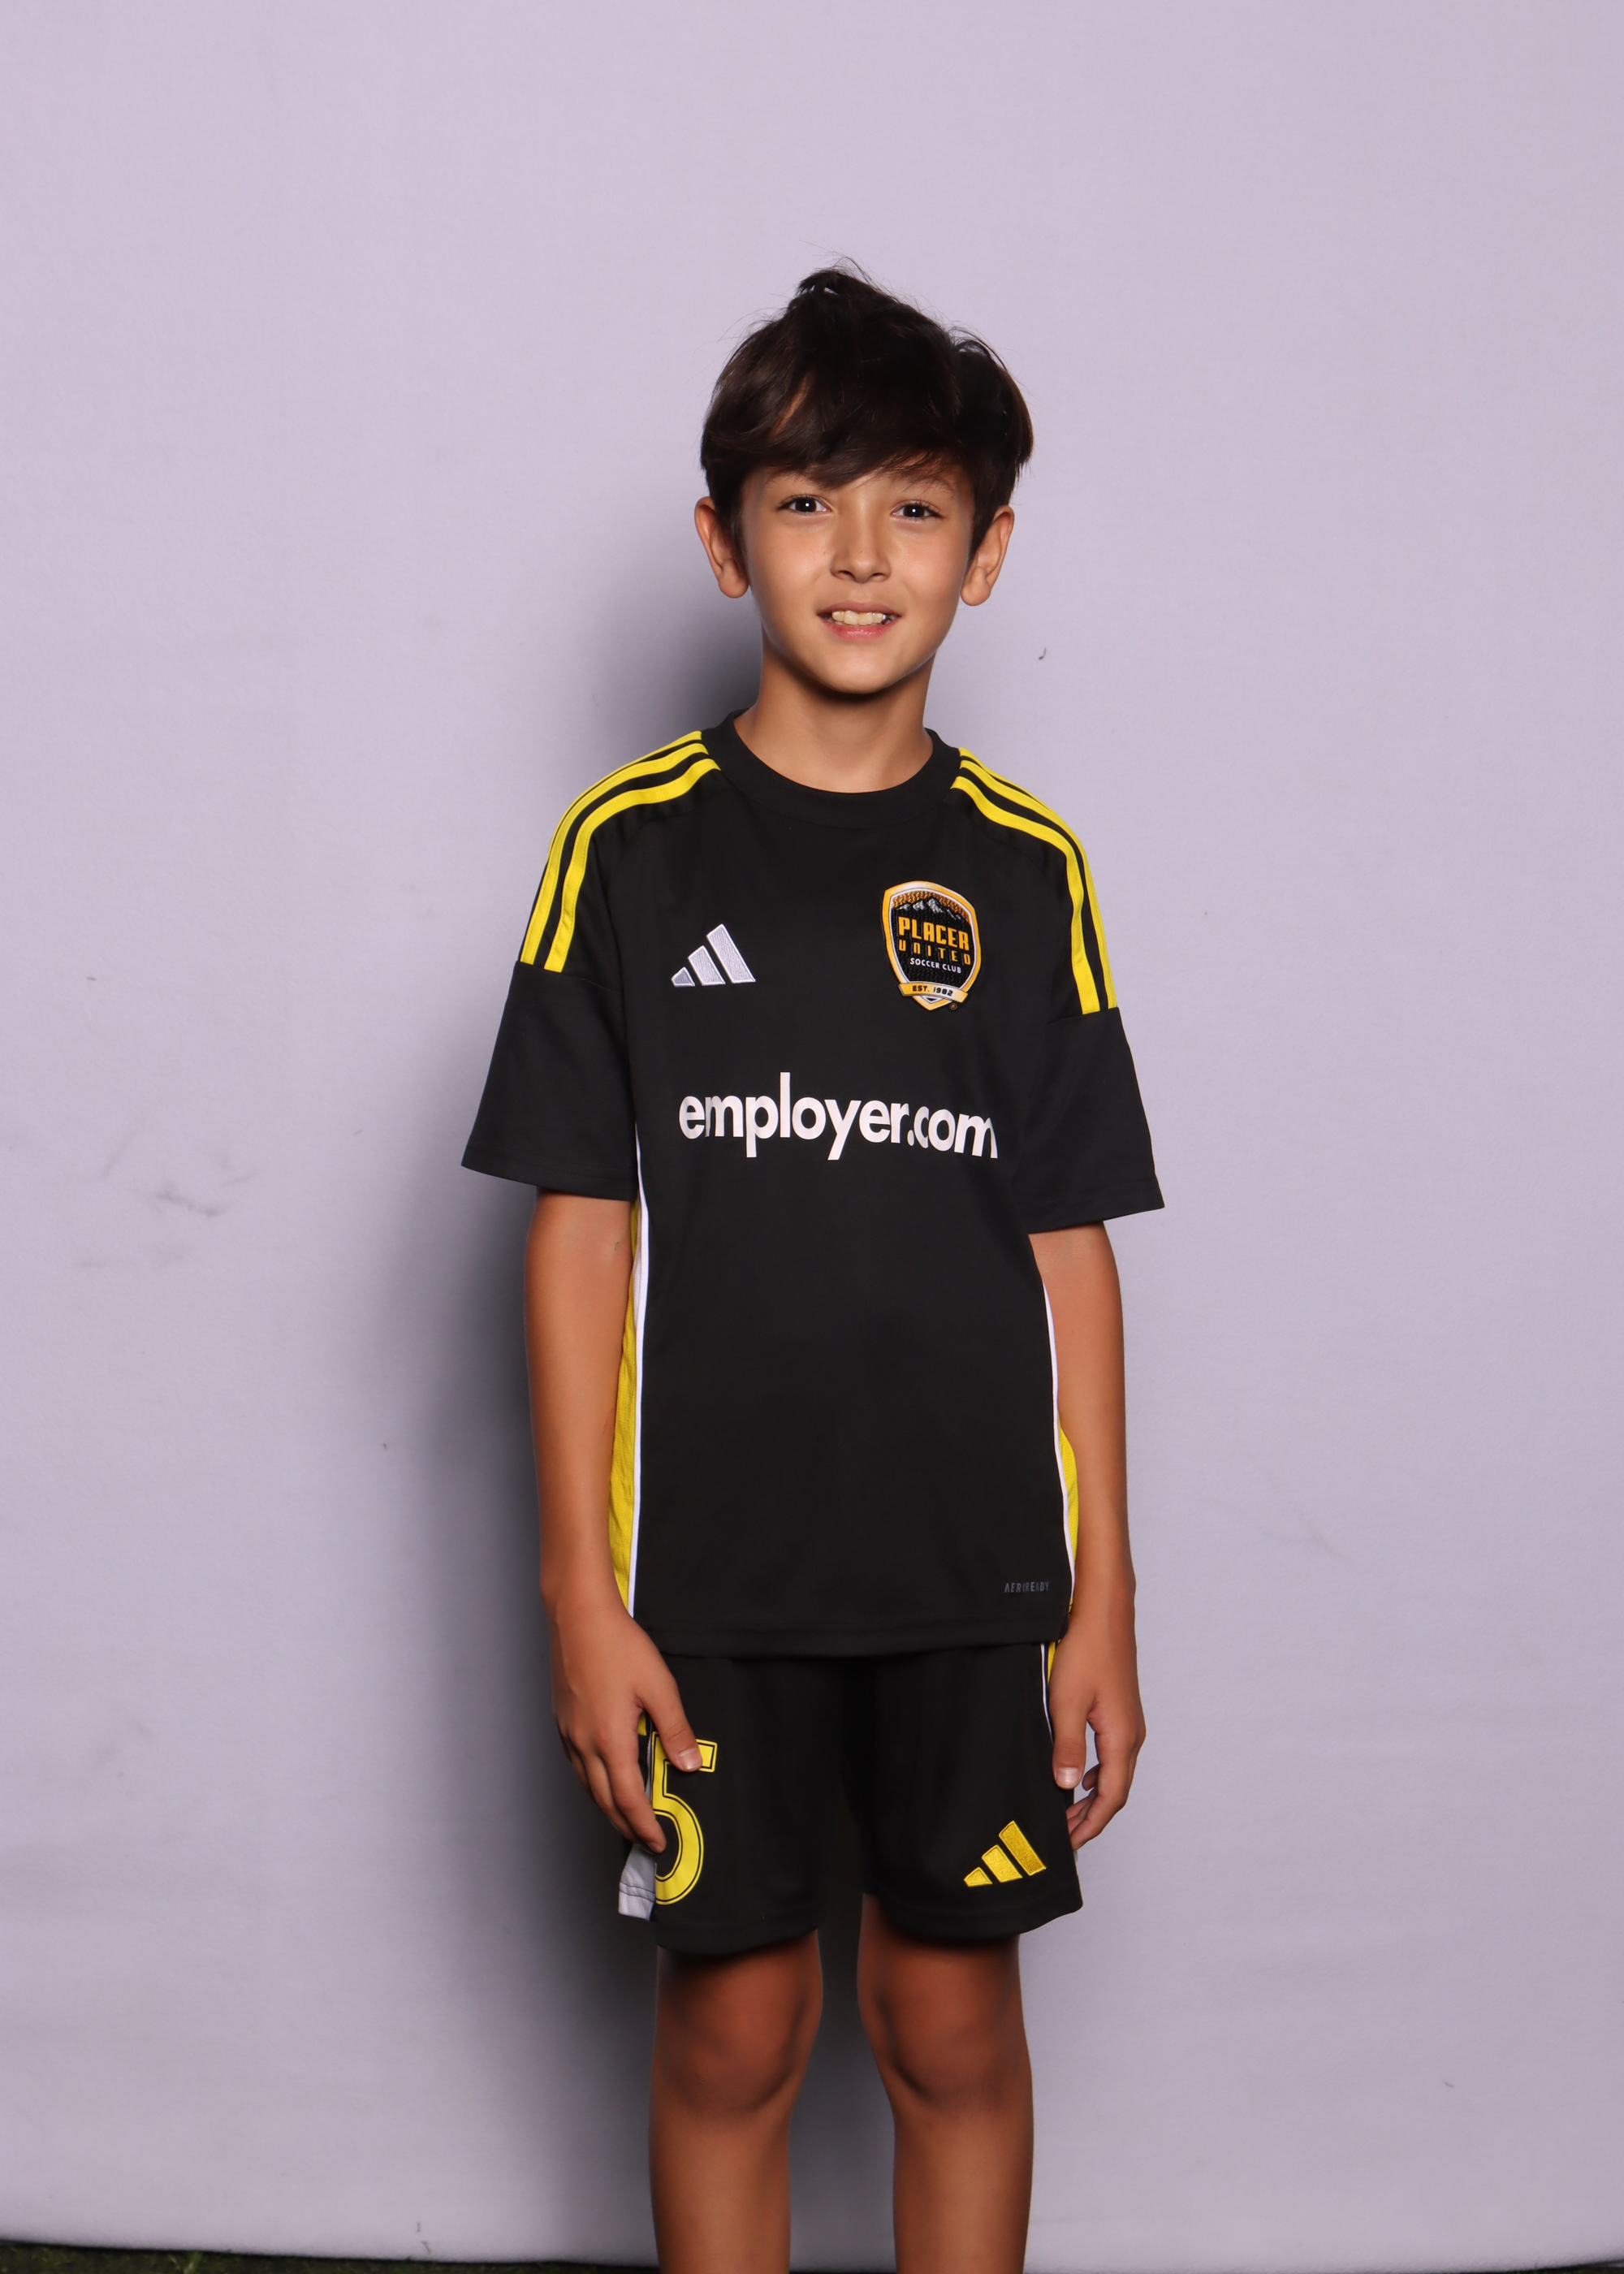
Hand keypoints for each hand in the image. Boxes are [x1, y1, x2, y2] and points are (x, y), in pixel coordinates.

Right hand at [546, 1581, 699, 1850]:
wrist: (578, 1615)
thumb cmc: (617, 1645)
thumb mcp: (659, 1686)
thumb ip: (675, 1729)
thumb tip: (689, 1764)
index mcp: (610, 1740)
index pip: (627, 1799)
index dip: (643, 1825)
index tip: (657, 1841)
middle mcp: (583, 1743)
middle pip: (603, 1801)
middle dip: (625, 1826)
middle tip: (643, 1840)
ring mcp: (568, 1733)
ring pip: (586, 1785)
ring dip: (606, 1807)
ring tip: (626, 1817)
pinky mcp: (562, 1720)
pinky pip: (576, 1765)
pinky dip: (591, 1783)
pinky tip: (602, 1778)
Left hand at [1048, 1589, 1145, 1849]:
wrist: (1103, 1611)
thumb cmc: (1086, 1649)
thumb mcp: (1065, 1702)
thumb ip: (1066, 1747)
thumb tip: (1067, 1787)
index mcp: (1122, 1738)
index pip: (1110, 1798)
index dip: (1090, 1825)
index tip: (1069, 1842)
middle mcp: (1133, 1735)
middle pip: (1117, 1791)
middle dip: (1092, 1817)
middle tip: (1066, 1835)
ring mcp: (1130, 1722)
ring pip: (1116, 1773)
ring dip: (1095, 1797)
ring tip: (1069, 1811)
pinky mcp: (1122, 1711)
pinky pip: (1114, 1755)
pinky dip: (1098, 1775)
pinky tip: (1080, 1775)